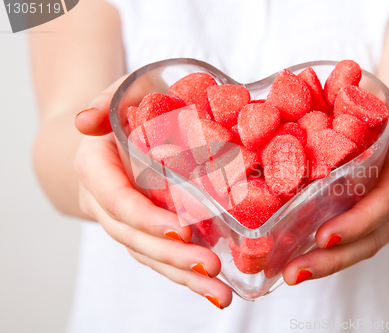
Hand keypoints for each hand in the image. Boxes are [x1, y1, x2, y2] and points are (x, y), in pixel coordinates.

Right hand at [74, 78, 232, 308]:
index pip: (117, 199)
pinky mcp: (145, 231)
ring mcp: (125, 222)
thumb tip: (85, 121)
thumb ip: (105, 102)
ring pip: (149, 256)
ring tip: (219, 294)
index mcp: (96, 169)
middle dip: (172, 256)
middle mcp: (106, 203)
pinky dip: (186, 274)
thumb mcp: (120, 93)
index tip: (181, 230)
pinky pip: (161, 256)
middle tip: (210, 266)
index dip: (146, 218)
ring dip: (184, 277)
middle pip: (135, 238)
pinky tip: (215, 287)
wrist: (112, 133)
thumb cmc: (123, 109)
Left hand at [281, 93, 388, 284]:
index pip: (386, 201)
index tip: (324, 236)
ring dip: (325, 265)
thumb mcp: (387, 101)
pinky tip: (294, 265)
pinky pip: (350, 245)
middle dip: (335, 257)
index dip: (358, 221)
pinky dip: (324, 257)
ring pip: (360, 248)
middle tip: (296, 270)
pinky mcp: (368, 223)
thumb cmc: (382, 112)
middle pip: (372, 237)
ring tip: (290, 274)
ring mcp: (386, 216)